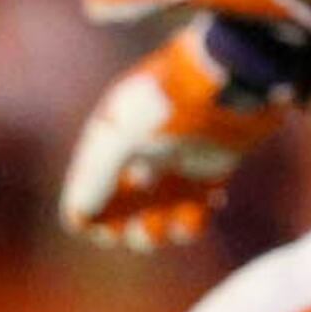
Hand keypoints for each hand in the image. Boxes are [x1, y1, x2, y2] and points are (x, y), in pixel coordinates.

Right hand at [60, 24, 300, 249]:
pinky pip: (195, 206)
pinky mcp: (210, 168)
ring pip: (156, 213)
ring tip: (174, 222)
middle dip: (123, 227)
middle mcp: (140, 152)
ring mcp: (175, 161)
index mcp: (110, 138)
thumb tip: (77, 221)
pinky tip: (207, 205)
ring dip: (160, 229)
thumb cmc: (170, 104)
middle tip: (135, 231)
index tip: (97, 230)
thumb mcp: (122, 137)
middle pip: (119, 206)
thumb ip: (95, 177)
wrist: (233, 80)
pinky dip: (195, 216)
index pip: (86, 186)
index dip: (87, 213)